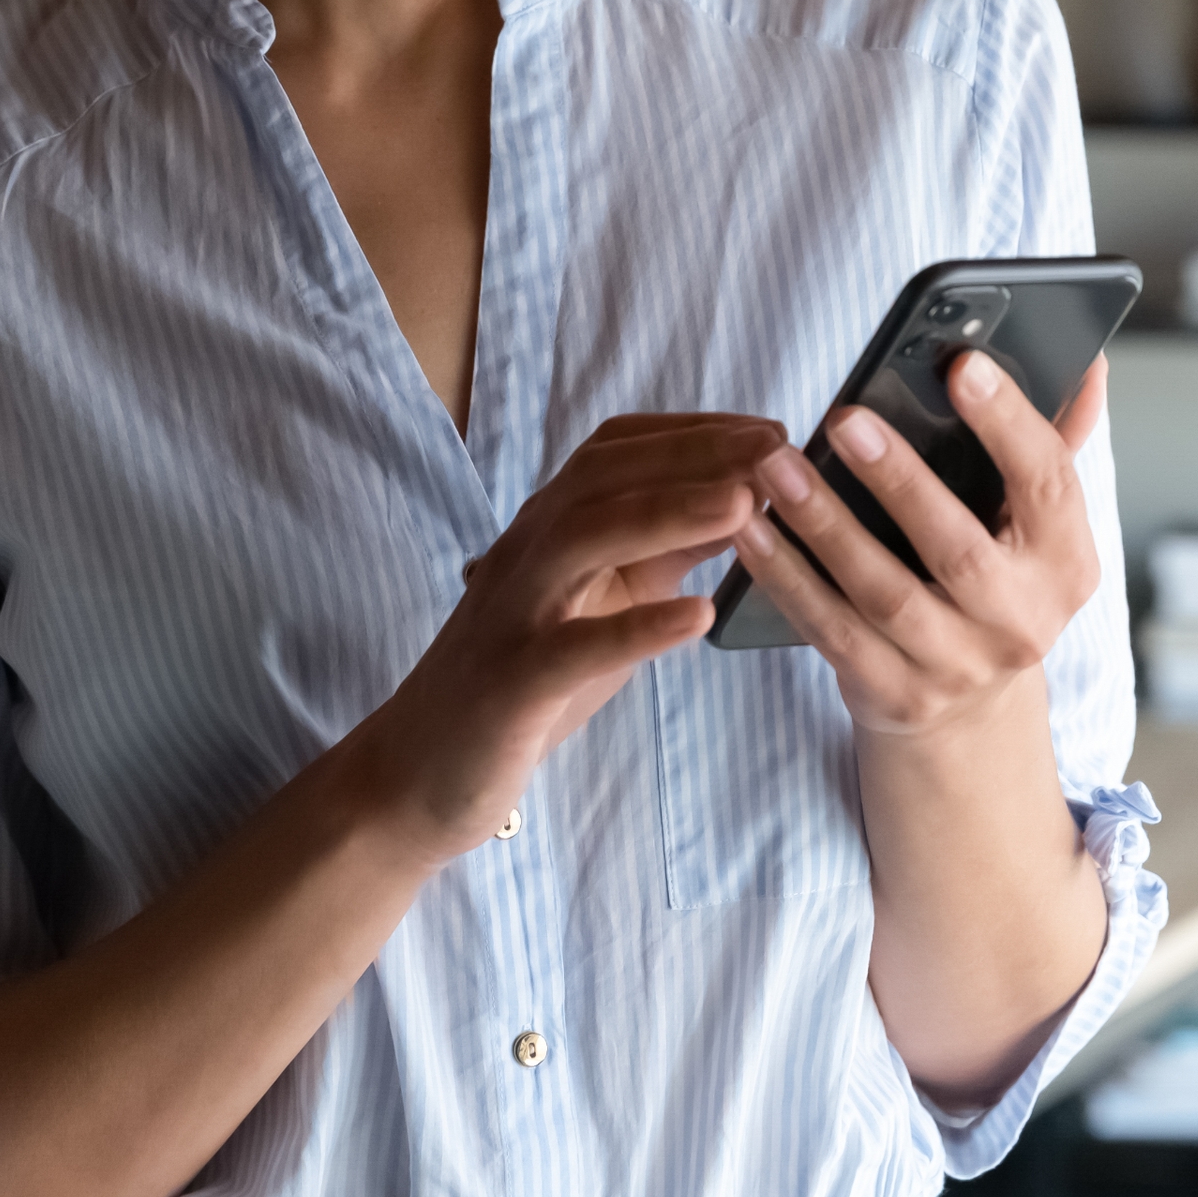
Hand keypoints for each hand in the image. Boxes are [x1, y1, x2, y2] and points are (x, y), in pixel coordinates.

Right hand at [343, 409, 783, 857]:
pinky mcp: (511, 681)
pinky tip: (698, 617)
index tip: (769, 428)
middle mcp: (526, 552)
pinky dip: (637, 628)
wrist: (420, 768)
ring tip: (746, 502)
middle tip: (777, 449)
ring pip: (585, 538)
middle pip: (605, 476)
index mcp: (548, 528)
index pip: (616, 450)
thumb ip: (657, 552)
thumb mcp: (600, 600)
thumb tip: (740, 500)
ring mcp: (514, 612)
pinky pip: (573, 648)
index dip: (695, 430)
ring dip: (669, 512)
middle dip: (694, 454)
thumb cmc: (527, 679)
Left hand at [734, 354, 1107, 740]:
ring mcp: (956, 667)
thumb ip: (1053, 442)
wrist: (969, 713)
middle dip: (899, 479)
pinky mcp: (894, 694)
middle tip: (845, 418)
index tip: (962, 364)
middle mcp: (1021, 622)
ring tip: (776, 466)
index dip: (1008, 422)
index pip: (1047, 482)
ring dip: (824, 524)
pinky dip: (786, 578)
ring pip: (883, 591)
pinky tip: (751, 530)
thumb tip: (1089, 362)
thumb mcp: (1035, 526)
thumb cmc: (996, 583)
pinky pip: (830, 631)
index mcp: (1066, 563)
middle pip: (957, 548)